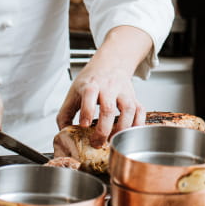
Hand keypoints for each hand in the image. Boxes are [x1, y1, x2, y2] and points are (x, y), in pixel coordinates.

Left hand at [57, 25, 151, 146]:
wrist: (110, 64)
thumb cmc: (91, 80)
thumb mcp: (73, 92)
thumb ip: (65, 113)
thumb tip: (64, 134)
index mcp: (91, 85)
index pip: (89, 95)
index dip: (87, 111)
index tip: (84, 125)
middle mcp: (109, 87)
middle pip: (109, 108)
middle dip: (103, 129)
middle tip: (97, 142)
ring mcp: (123, 92)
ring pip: (128, 109)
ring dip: (122, 128)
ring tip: (113, 140)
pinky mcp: (134, 97)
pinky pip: (140, 111)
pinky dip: (138, 124)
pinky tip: (130, 134)